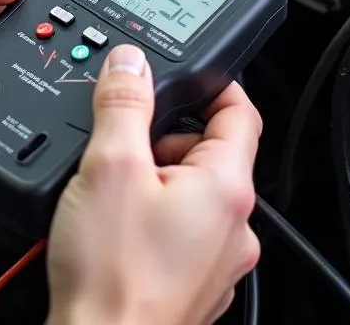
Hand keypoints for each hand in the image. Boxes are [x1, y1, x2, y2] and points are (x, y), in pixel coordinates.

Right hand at [46, 46, 261, 324]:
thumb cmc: (114, 278)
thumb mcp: (109, 167)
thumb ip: (123, 104)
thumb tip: (130, 63)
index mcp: (225, 189)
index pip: (240, 112)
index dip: (215, 83)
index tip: (189, 70)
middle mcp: (232, 227)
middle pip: (207, 151)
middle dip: (163, 136)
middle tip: (122, 146)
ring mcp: (214, 261)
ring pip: (189, 192)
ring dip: (153, 178)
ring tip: (111, 194)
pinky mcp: (191, 285)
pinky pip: (178, 229)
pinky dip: (150, 216)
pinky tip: (115, 230)